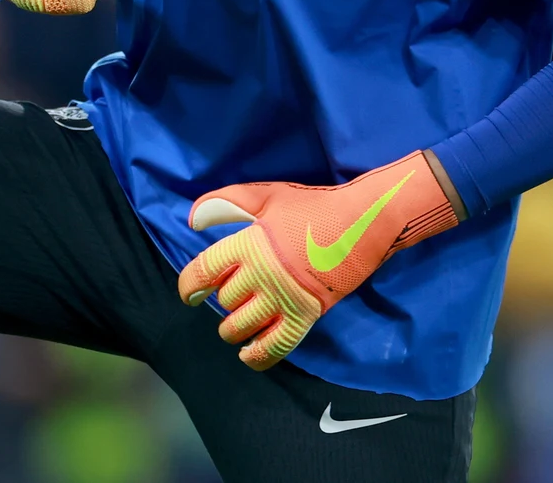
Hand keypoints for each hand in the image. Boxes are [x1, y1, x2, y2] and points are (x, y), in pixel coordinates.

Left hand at [176, 151, 460, 369]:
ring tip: (236, 323)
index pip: (203, 272)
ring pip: (242, 327)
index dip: (189, 286)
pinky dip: (257, 356)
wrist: (363, 223)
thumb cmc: (313, 207)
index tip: (190, 294)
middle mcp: (263, 275)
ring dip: (233, 329)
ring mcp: (284, 299)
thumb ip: (227, 203)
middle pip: (225, 300)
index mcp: (249, 245)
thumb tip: (192, 220)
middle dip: (222, 300)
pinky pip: (275, 347)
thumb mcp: (267, 196)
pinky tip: (248, 354)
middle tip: (233, 295)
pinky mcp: (306, 316)